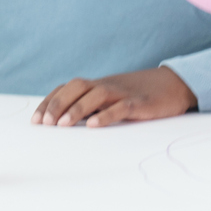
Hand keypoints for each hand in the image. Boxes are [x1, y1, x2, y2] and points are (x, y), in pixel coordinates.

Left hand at [33, 66, 198, 127]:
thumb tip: (67, 123)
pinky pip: (122, 106)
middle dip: (58, 104)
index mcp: (98, 85)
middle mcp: (107, 86)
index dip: (50, 102)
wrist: (173, 84)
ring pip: (96, 95)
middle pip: (77, 87)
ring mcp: (124, 93)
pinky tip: (95, 125)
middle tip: (45, 123)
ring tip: (63, 125)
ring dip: (77, 109)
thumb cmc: (138, 95)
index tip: (36, 120)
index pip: (68, 88)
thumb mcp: (113, 99)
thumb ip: (93, 107)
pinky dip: (107, 114)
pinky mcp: (140, 103)